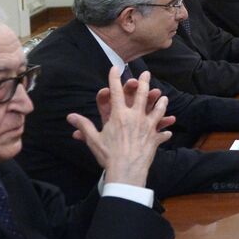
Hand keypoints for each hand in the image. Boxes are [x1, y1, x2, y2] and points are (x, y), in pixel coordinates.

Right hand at [67, 68, 170, 186]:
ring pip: (157, 110)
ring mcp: (147, 126)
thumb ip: (84, 126)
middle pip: (141, 95)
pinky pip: (161, 133)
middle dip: (143, 83)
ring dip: (160, 103)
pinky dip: (165, 131)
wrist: (126, 170)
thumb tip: (70, 117)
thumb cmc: (108, 155)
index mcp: (119, 115)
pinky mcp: (154, 138)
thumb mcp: (94, 139)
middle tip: (146, 74)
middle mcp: (135, 117)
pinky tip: (168, 130)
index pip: (116, 92)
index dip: (115, 79)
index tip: (115, 68)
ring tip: (162, 96)